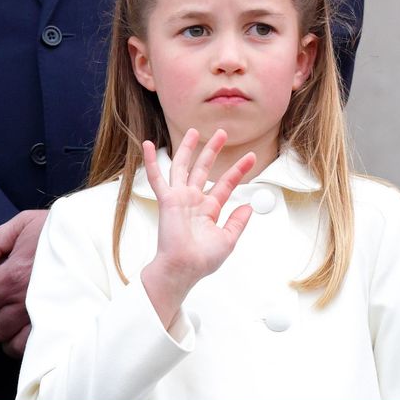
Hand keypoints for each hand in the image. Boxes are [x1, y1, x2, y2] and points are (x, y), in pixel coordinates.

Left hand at [0, 209, 47, 358]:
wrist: (97, 237)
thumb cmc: (57, 230)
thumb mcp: (23, 223)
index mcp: (12, 275)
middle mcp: (25, 301)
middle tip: (7, 302)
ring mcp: (43, 318)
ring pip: (10, 344)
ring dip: (11, 333)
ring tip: (20, 317)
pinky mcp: (61, 328)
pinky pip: (32, 351)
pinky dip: (28, 344)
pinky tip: (32, 327)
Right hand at [140, 128, 255, 330]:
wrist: (184, 268)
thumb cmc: (202, 260)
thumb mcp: (228, 240)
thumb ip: (238, 222)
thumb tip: (248, 206)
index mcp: (209, 209)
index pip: (225, 183)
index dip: (238, 170)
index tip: (251, 157)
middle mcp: (194, 200)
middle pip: (204, 168)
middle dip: (212, 150)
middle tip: (221, 133)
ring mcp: (179, 198)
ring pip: (183, 166)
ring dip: (187, 148)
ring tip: (193, 131)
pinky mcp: (167, 200)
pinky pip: (157, 178)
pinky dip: (152, 162)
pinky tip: (148, 146)